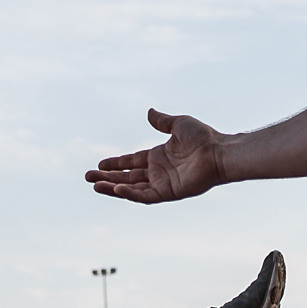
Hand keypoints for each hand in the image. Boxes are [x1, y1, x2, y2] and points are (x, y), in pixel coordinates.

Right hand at [86, 108, 228, 203]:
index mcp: (158, 157)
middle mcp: (158, 172)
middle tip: (88, 177)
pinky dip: (131, 193)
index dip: (115, 163)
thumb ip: (162, 121)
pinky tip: (117, 188)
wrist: (218, 152)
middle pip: (127, 177)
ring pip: (132, 188)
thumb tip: (149, 112)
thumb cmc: (204, 138)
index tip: (99, 164)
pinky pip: (146, 196)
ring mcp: (163, 184)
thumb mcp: (178, 124)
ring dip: (113, 188)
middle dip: (107, 177)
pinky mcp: (169, 193)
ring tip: (95, 185)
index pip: (131, 162)